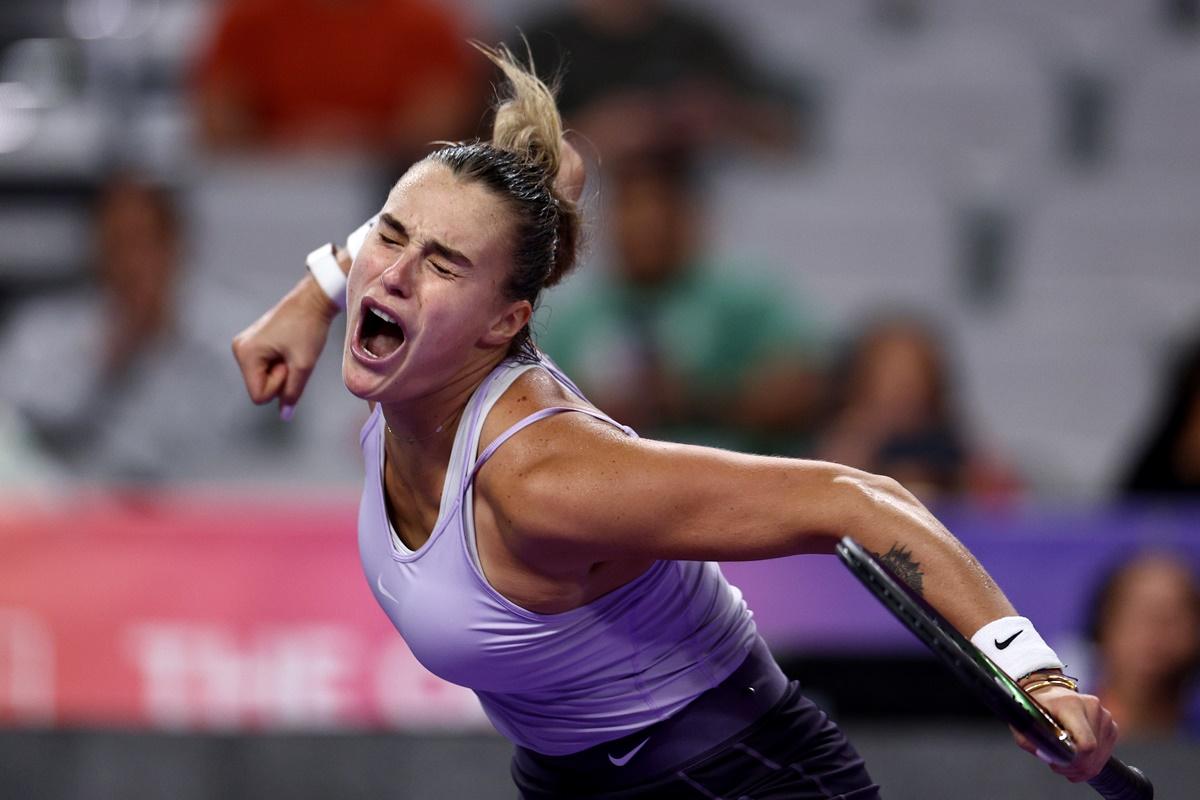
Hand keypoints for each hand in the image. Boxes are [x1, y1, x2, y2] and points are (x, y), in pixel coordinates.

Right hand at [231, 262, 342, 418]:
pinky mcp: (252, 344)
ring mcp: (244, 346)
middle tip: (292, 354)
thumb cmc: (309, 329)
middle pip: (259, 388)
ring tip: (291, 349)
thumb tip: (285, 416)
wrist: (313, 301)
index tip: (289, 364)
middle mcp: (239, 349)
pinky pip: (265, 369)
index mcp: (246, 354)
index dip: (279, 386)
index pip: (259, 396)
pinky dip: (279, 364)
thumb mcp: (303, 365)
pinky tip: (287, 347)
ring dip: (281, 370)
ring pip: (263, 379)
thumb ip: (293, 393)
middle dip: (280, 378)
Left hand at [1011, 686, 1118, 782]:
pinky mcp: (1111, 726)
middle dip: (1074, 766)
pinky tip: (1076, 754)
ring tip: (1064, 757)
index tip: (1056, 762)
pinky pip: (1104, 756)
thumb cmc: (1037, 707)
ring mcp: (1105, 716)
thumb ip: (1031, 740)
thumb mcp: (1025, 721)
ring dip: (1081, 766)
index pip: (1086, 744)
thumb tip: (1048, 757)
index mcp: (1071, 704)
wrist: (1051, 693)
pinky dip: (1090, 762)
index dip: (1073, 760)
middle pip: (1092, 754)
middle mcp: (1092, 707)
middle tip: (1057, 764)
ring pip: (1099, 759)